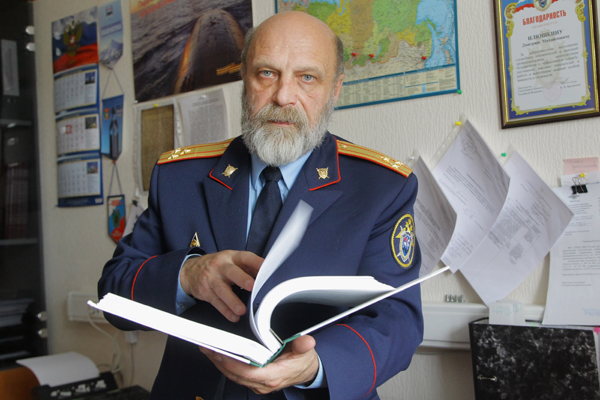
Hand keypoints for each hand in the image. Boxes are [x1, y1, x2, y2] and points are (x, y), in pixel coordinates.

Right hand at [180, 250, 262, 321]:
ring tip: (241, 310)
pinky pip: (216, 302)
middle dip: (242, 279)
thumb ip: (248, 266)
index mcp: (231, 257)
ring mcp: (212, 279)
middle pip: (232, 272)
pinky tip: (233, 316)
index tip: (265, 267)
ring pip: (222, 290)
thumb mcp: (231, 260)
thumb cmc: (217, 266)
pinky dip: (225, 311)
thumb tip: (267, 272)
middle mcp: (221, 267)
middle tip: (251, 286)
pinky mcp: (206, 292)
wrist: (190, 271)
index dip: (255, 262)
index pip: (245, 257)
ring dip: (232, 301)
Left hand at [199, 335, 318, 393]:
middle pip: (236, 374)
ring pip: (234, 376)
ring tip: (208, 349)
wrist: (306, 373)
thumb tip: (306, 342)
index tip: (221, 353)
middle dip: (220, 361)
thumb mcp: (305, 352)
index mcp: (273, 376)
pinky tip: (219, 357)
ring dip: (220, 363)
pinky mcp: (255, 382)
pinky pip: (236, 376)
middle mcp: (263, 383)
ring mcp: (258, 384)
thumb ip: (302, 346)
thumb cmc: (302, 362)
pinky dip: (226, 366)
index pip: (247, 372)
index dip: (232, 363)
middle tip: (208, 347)